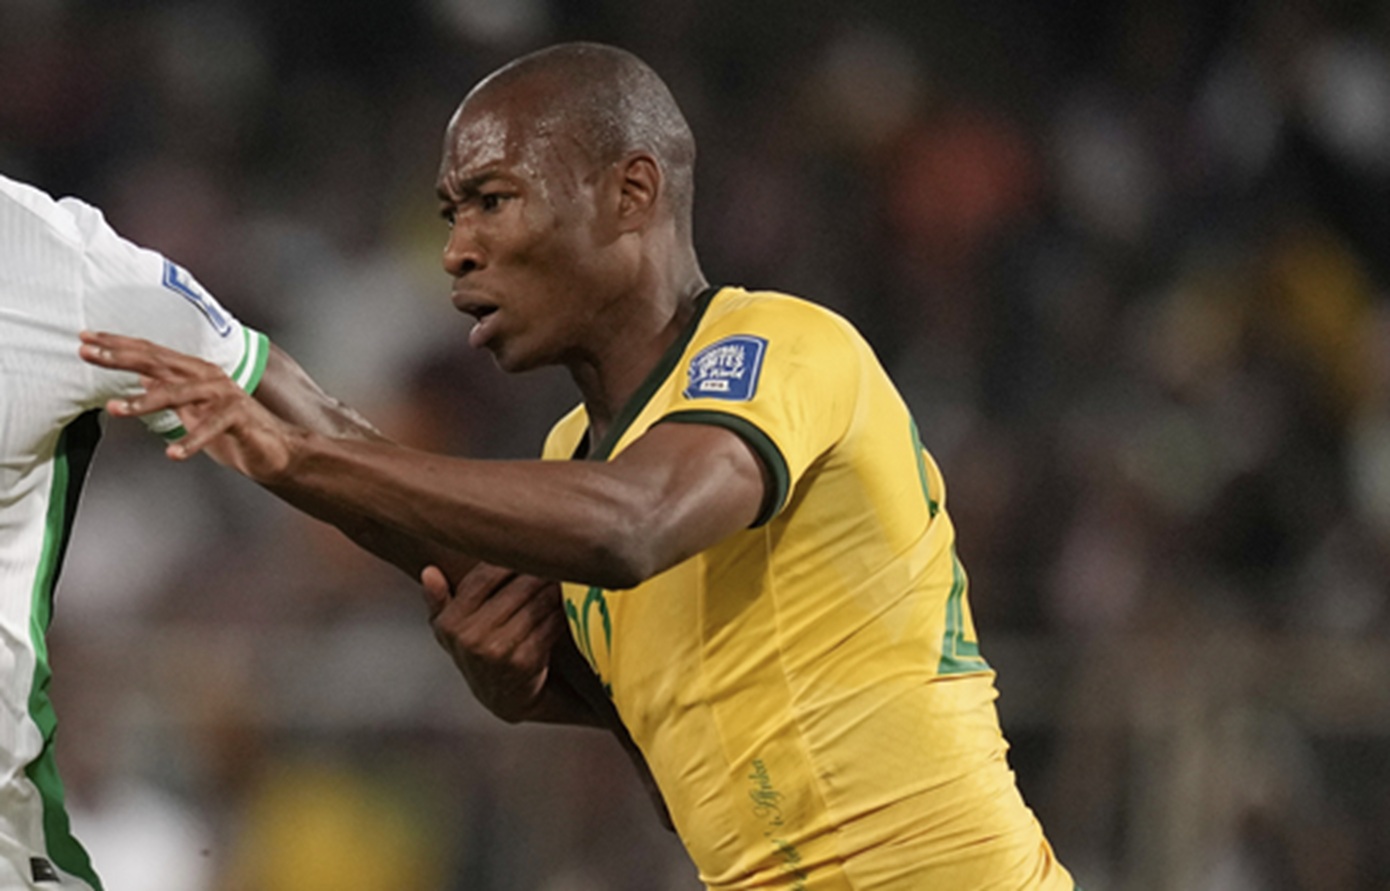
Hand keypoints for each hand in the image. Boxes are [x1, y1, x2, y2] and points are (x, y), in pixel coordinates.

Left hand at [79, 331, 296, 483]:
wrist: (273, 448)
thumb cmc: (231, 430)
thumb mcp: (190, 409)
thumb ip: (168, 393)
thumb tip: (138, 380)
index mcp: (193, 372)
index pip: (149, 354)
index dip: (117, 346)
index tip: (86, 341)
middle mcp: (207, 376)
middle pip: (158, 363)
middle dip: (120, 358)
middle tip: (90, 354)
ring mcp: (223, 394)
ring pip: (179, 393)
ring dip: (146, 402)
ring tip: (118, 409)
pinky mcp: (238, 416)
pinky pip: (211, 428)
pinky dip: (192, 441)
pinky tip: (173, 454)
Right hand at [421, 562, 568, 723]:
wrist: (502, 697)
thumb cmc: (477, 650)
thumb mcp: (450, 630)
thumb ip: (438, 599)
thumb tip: (429, 571)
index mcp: (450, 623)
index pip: (484, 576)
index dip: (509, 560)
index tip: (526, 550)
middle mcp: (470, 637)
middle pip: (517, 587)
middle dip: (539, 572)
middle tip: (555, 560)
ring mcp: (498, 651)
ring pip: (537, 603)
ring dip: (554, 589)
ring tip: (563, 579)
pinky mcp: (525, 662)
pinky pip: (550, 624)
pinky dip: (561, 611)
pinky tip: (565, 605)